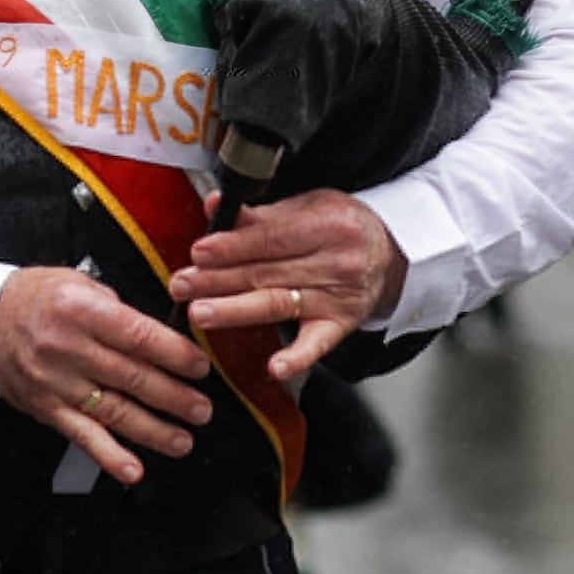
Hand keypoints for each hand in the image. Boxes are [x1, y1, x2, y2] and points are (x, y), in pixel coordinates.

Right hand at [0, 265, 216, 484]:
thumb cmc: (33, 299)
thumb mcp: (77, 283)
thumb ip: (118, 308)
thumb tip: (162, 334)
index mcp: (81, 310)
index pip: (139, 336)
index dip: (175, 355)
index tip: (200, 367)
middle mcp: (69, 348)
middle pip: (132, 377)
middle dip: (174, 397)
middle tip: (202, 409)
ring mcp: (57, 382)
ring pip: (114, 411)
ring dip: (154, 430)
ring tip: (183, 439)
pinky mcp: (47, 408)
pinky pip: (83, 436)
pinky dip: (109, 456)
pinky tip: (132, 469)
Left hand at [175, 192, 409, 385]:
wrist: (390, 252)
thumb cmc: (339, 225)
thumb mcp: (308, 206)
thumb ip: (261, 213)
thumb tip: (216, 205)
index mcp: (327, 223)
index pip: (271, 237)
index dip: (233, 246)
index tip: (199, 253)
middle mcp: (336, 261)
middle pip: (268, 271)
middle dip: (219, 279)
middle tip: (183, 285)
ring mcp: (339, 296)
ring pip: (279, 304)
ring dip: (236, 310)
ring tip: (201, 314)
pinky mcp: (341, 324)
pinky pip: (317, 344)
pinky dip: (296, 357)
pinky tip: (275, 368)